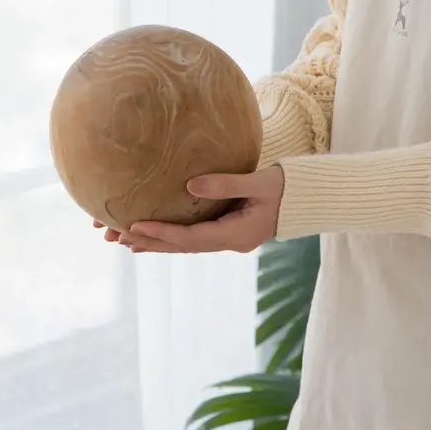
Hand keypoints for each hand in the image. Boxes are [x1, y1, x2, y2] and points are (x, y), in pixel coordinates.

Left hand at [93, 166, 283, 253]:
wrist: (313, 198)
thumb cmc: (290, 187)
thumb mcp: (260, 182)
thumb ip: (226, 183)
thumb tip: (190, 185)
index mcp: (236, 234)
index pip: (190, 239)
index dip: (161, 234)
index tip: (134, 226)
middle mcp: (229, 241)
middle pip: (182, 247)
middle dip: (150, 241)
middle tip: (117, 236)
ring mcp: (229, 238)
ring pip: (186, 245)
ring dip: (157, 242)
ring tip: (125, 239)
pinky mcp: (229, 230)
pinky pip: (194, 237)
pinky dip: (172, 237)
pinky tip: (152, 235)